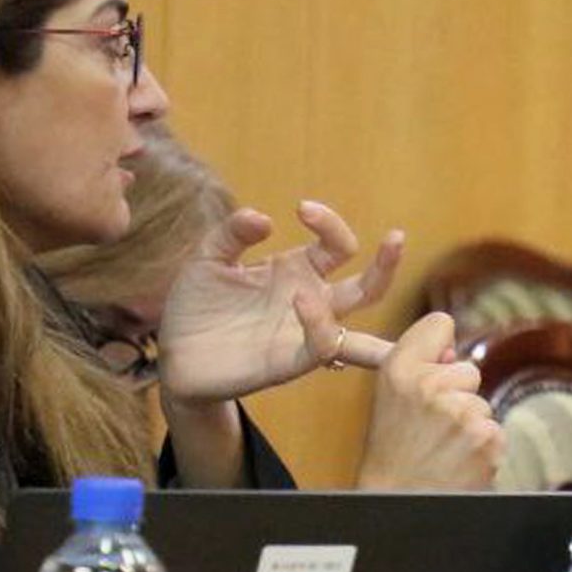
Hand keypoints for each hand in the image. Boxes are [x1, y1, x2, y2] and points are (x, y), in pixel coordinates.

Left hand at [156, 201, 404, 403]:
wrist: (174, 355)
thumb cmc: (196, 306)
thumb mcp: (209, 258)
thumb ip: (232, 234)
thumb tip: (264, 219)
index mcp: (298, 271)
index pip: (336, 246)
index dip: (328, 223)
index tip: (302, 208)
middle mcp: (311, 302)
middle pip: (367, 286)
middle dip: (387, 262)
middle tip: (396, 236)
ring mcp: (303, 333)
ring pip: (359, 332)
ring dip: (378, 309)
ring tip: (397, 302)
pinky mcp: (288, 362)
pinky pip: (322, 348)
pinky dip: (321, 325)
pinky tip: (302, 300)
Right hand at [356, 312, 504, 490]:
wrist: (397, 503)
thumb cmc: (392, 449)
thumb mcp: (389, 393)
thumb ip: (418, 360)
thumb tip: (453, 351)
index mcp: (399, 369)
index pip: (440, 324)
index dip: (438, 350)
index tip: (429, 372)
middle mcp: (431, 386)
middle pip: (469, 369)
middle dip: (456, 395)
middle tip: (429, 426)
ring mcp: (463, 414)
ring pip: (482, 403)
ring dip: (468, 425)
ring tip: (441, 448)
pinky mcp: (488, 440)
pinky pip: (495, 429)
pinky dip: (482, 447)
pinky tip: (457, 461)